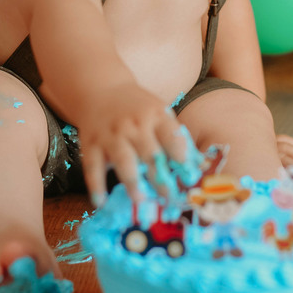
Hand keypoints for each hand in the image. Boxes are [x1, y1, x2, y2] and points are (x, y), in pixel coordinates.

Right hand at [76, 83, 187, 206]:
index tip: (189, 176)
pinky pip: (92, 167)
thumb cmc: (138, 108)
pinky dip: (96, 185)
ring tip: (140, 200)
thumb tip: (201, 166)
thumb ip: (177, 138)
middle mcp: (134, 124)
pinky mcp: (90, 144)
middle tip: (169, 198)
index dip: (181, 156)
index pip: (171, 136)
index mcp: (155, 115)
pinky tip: (100, 202)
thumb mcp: (160, 113)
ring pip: (123, 159)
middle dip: (160, 177)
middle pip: (149, 153)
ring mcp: (111, 134)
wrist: (100, 90)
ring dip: (132, 181)